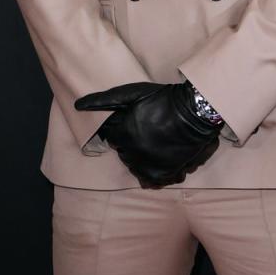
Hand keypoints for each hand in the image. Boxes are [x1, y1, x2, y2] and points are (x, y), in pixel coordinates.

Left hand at [74, 81, 219, 187]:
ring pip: (139, 169)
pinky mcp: (167, 174)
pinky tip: (165, 158)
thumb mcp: (131, 93)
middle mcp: (134, 154)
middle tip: (149, 132)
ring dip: (144, 159)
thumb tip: (78, 104)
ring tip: (157, 145)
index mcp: (123, 135)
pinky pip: (156, 181)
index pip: (114, 140)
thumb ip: (103, 100)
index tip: (136, 124)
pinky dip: (159, 172)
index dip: (124, 131)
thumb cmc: (163, 99)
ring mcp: (151, 166)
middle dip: (133, 146)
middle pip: (126, 155)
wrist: (197, 110)